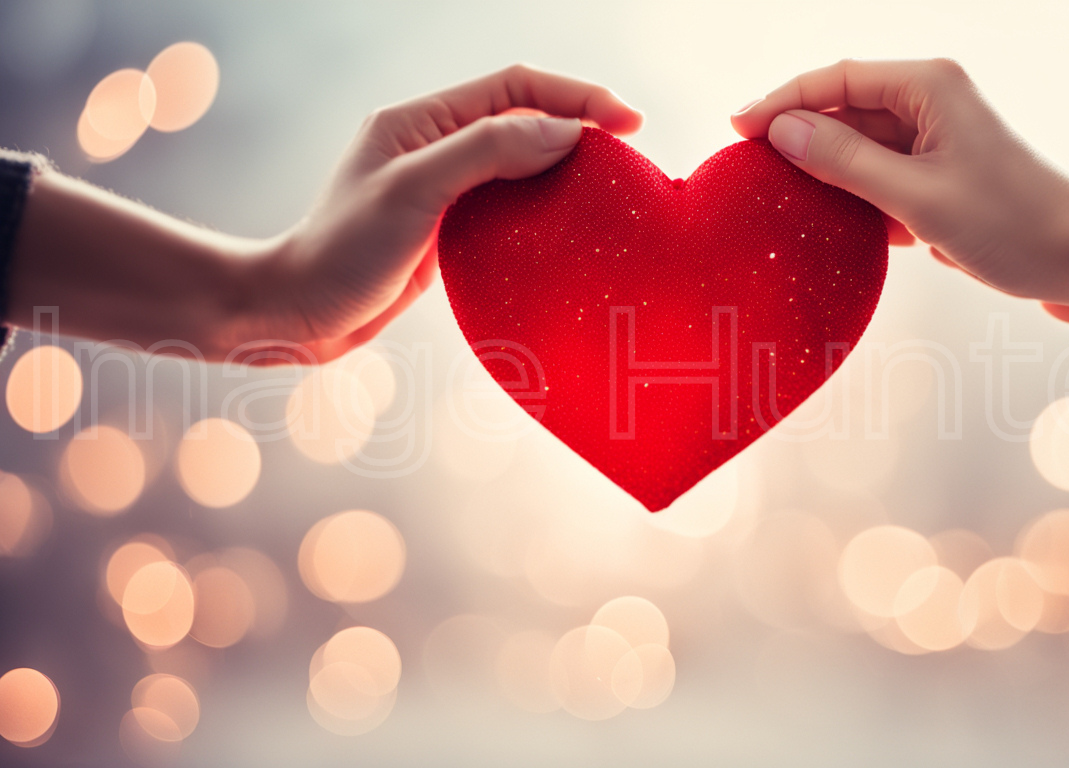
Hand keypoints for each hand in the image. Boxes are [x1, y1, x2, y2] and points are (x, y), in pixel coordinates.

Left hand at [260, 64, 642, 358]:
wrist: (297, 314)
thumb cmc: (342, 252)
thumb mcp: (413, 192)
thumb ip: (485, 152)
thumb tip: (563, 131)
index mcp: (422, 120)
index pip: (514, 87)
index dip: (577, 96)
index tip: (629, 123)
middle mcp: (435, 146)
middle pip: (524, 119)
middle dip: (580, 127)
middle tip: (632, 158)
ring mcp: (443, 188)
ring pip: (521, 164)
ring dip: (566, 170)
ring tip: (613, 189)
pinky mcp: (448, 230)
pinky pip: (509, 207)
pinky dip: (544, 211)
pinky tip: (570, 229)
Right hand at [731, 58, 1068, 321]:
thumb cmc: (1015, 226)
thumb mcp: (917, 198)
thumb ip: (845, 163)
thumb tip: (782, 133)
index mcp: (928, 86)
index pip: (834, 79)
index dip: (780, 101)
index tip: (735, 131)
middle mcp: (932, 103)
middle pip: (844, 110)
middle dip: (798, 139)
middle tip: (747, 176)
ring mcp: (938, 142)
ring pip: (861, 147)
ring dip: (826, 173)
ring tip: (780, 205)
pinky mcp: (944, 180)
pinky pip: (883, 179)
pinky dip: (857, 199)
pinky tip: (835, 229)